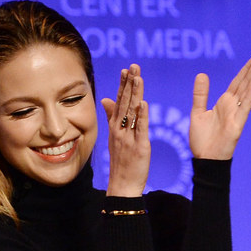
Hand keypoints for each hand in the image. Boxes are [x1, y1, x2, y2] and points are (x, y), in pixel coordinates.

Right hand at [100, 64, 150, 196]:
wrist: (122, 184)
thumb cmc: (121, 161)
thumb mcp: (114, 137)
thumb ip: (111, 117)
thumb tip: (106, 99)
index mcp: (116, 127)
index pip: (119, 101)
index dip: (123, 85)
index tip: (126, 69)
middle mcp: (120, 129)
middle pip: (124, 102)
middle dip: (129, 84)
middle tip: (133, 66)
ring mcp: (128, 137)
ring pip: (132, 112)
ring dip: (135, 94)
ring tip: (138, 78)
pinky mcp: (139, 146)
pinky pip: (140, 129)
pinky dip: (141, 116)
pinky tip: (143, 103)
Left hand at [189, 50, 250, 159]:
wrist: (205, 159)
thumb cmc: (202, 139)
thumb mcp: (197, 112)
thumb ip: (201, 94)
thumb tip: (202, 74)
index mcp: (225, 102)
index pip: (238, 80)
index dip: (247, 67)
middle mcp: (233, 106)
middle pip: (246, 82)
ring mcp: (237, 115)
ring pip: (248, 92)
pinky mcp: (237, 125)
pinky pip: (244, 109)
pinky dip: (250, 97)